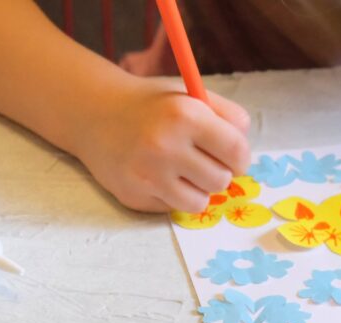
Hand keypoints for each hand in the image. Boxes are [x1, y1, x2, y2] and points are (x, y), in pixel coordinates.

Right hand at [72, 78, 250, 212]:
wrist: (95, 114)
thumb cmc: (154, 106)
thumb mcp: (191, 96)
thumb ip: (228, 116)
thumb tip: (245, 153)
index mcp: (185, 115)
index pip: (237, 151)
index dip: (240, 157)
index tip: (232, 157)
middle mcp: (164, 145)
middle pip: (221, 180)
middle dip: (217, 172)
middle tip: (201, 160)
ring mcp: (147, 174)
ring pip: (200, 202)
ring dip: (197, 189)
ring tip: (181, 170)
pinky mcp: (134, 195)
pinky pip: (173, 209)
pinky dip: (172, 196)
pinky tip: (158, 176)